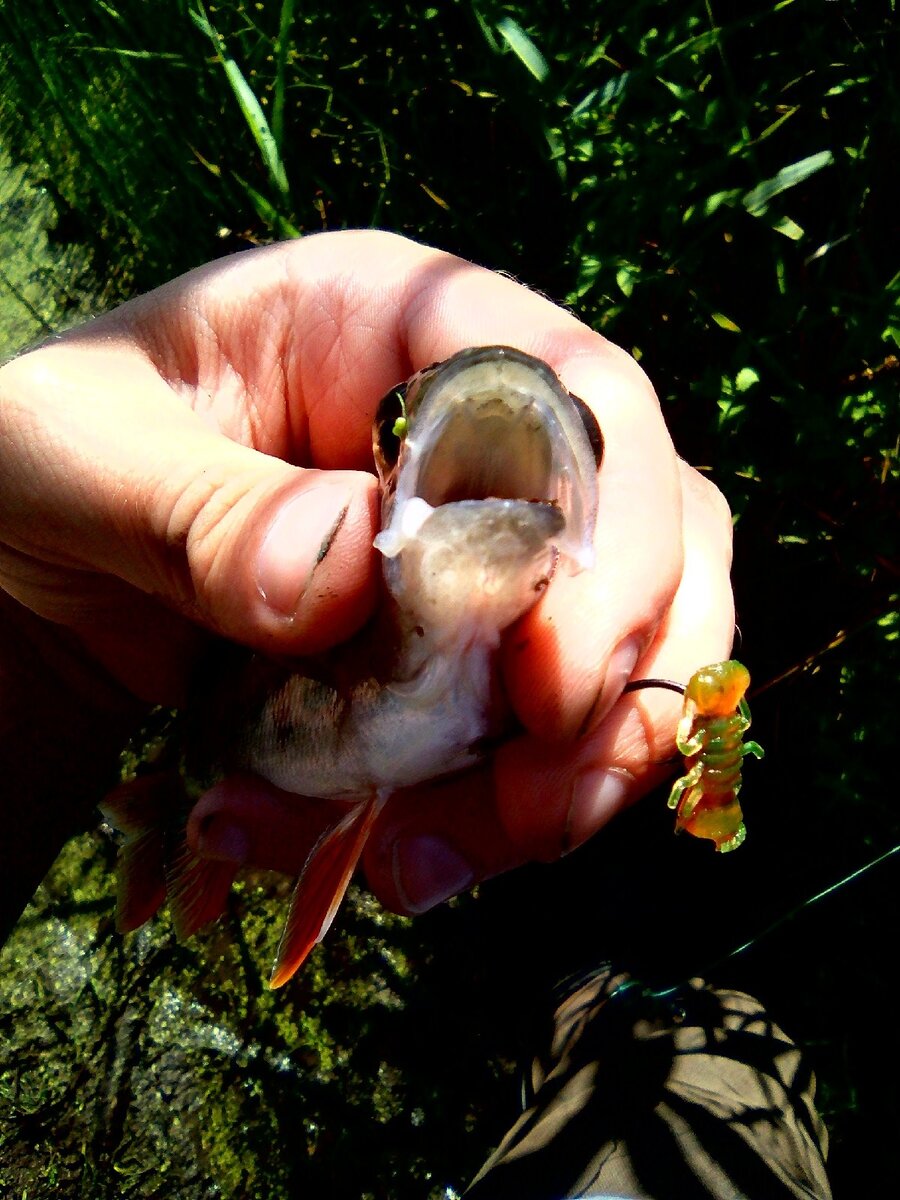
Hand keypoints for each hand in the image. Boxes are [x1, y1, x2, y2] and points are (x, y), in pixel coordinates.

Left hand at [0, 231, 733, 931]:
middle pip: (651, 526)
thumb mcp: (65, 454)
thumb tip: (347, 574)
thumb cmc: (41, 462)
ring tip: (432, 858)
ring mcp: (482, 536)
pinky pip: (545, 725)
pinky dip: (501, 809)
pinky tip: (403, 856)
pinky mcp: (465, 643)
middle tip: (537, 810)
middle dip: (620, 680)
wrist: (37, 570)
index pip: (574, 391)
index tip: (550, 684)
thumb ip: (193, 507)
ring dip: (568, 772)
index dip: (607, 532)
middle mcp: (471, 421)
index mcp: (394, 321)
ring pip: (621, 642)